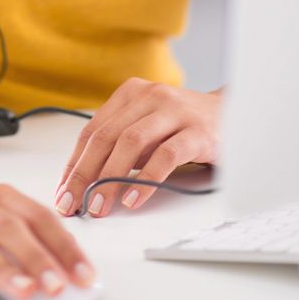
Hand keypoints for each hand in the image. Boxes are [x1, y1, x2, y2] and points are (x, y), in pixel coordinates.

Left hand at [53, 78, 221, 217]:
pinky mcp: (197, 131)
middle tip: (73, 204)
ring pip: (131, 143)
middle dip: (85, 174)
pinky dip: (146, 180)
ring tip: (100, 206)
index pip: (92, 130)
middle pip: (106, 136)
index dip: (74, 163)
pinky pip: (165, 156)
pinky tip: (134, 200)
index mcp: (131, 93)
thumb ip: (121, 146)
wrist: (235, 115)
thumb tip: (86, 182)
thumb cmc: (184, 127)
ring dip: (110, 179)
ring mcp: (174, 111)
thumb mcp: (148, 128)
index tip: (62, 192)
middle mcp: (150, 96)